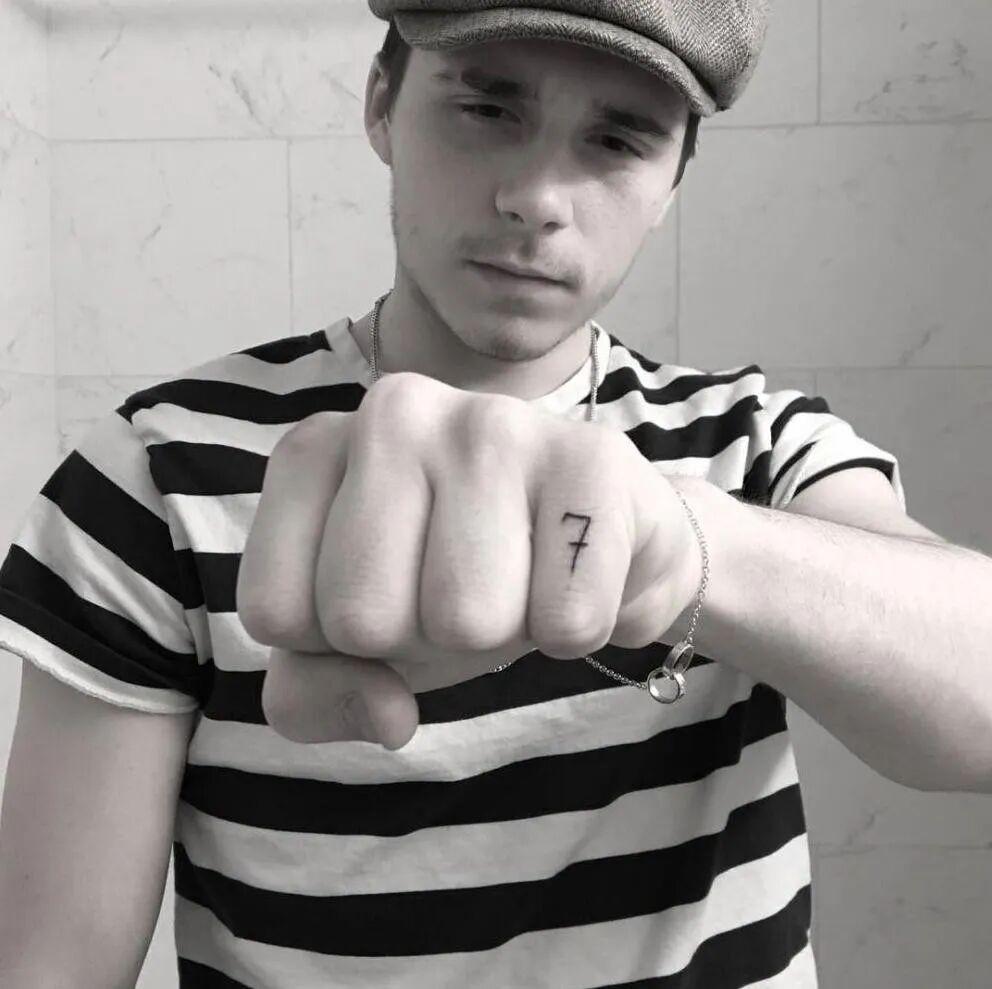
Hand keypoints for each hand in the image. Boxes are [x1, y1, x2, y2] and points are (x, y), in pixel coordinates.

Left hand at [236, 371, 702, 749]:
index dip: (336, 643)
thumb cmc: (454, 578)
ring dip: (502, 634)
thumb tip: (387, 716)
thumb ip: (311, 695)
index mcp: (315, 451)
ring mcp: (495, 424)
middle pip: (363, 619)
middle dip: (418, 639)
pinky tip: (575, 575)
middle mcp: (394, 414)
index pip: (276, 613)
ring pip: (464, 621)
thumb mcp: (353, 644)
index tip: (387, 595)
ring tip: (519, 578)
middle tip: (459, 589)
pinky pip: (565, 619)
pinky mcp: (591, 457)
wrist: (591, 538)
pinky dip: (576, 630)